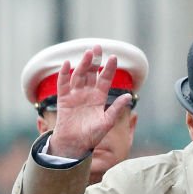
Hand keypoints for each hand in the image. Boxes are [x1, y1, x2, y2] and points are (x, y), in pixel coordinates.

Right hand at [48, 44, 132, 158]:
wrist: (75, 146)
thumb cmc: (92, 136)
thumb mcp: (107, 122)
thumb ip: (116, 109)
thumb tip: (129, 96)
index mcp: (99, 98)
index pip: (105, 79)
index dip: (109, 68)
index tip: (114, 57)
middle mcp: (87, 93)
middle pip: (91, 73)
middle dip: (95, 60)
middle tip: (98, 47)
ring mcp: (75, 95)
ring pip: (79, 75)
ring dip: (83, 64)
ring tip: (87, 53)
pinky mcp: (63, 99)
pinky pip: (63, 84)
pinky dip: (64, 74)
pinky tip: (66, 64)